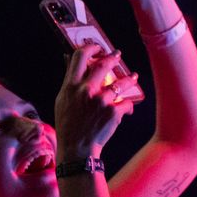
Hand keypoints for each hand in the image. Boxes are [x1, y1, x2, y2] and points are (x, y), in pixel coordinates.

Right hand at [53, 40, 132, 158]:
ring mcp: (101, 100)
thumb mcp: (62, 102)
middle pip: (103, 64)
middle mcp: (86, 90)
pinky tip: (128, 108)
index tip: (97, 47)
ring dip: (129, 78)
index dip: (90, 48)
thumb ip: (69, 83)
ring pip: (121, 82)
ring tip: (133, 76)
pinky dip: (128, 106)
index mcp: (70, 87)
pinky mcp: (113, 112)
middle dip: (113, 58)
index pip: (79, 57)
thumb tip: (71, 62)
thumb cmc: (68, 126)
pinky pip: (126, 103)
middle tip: (118, 55)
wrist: (76, 149)